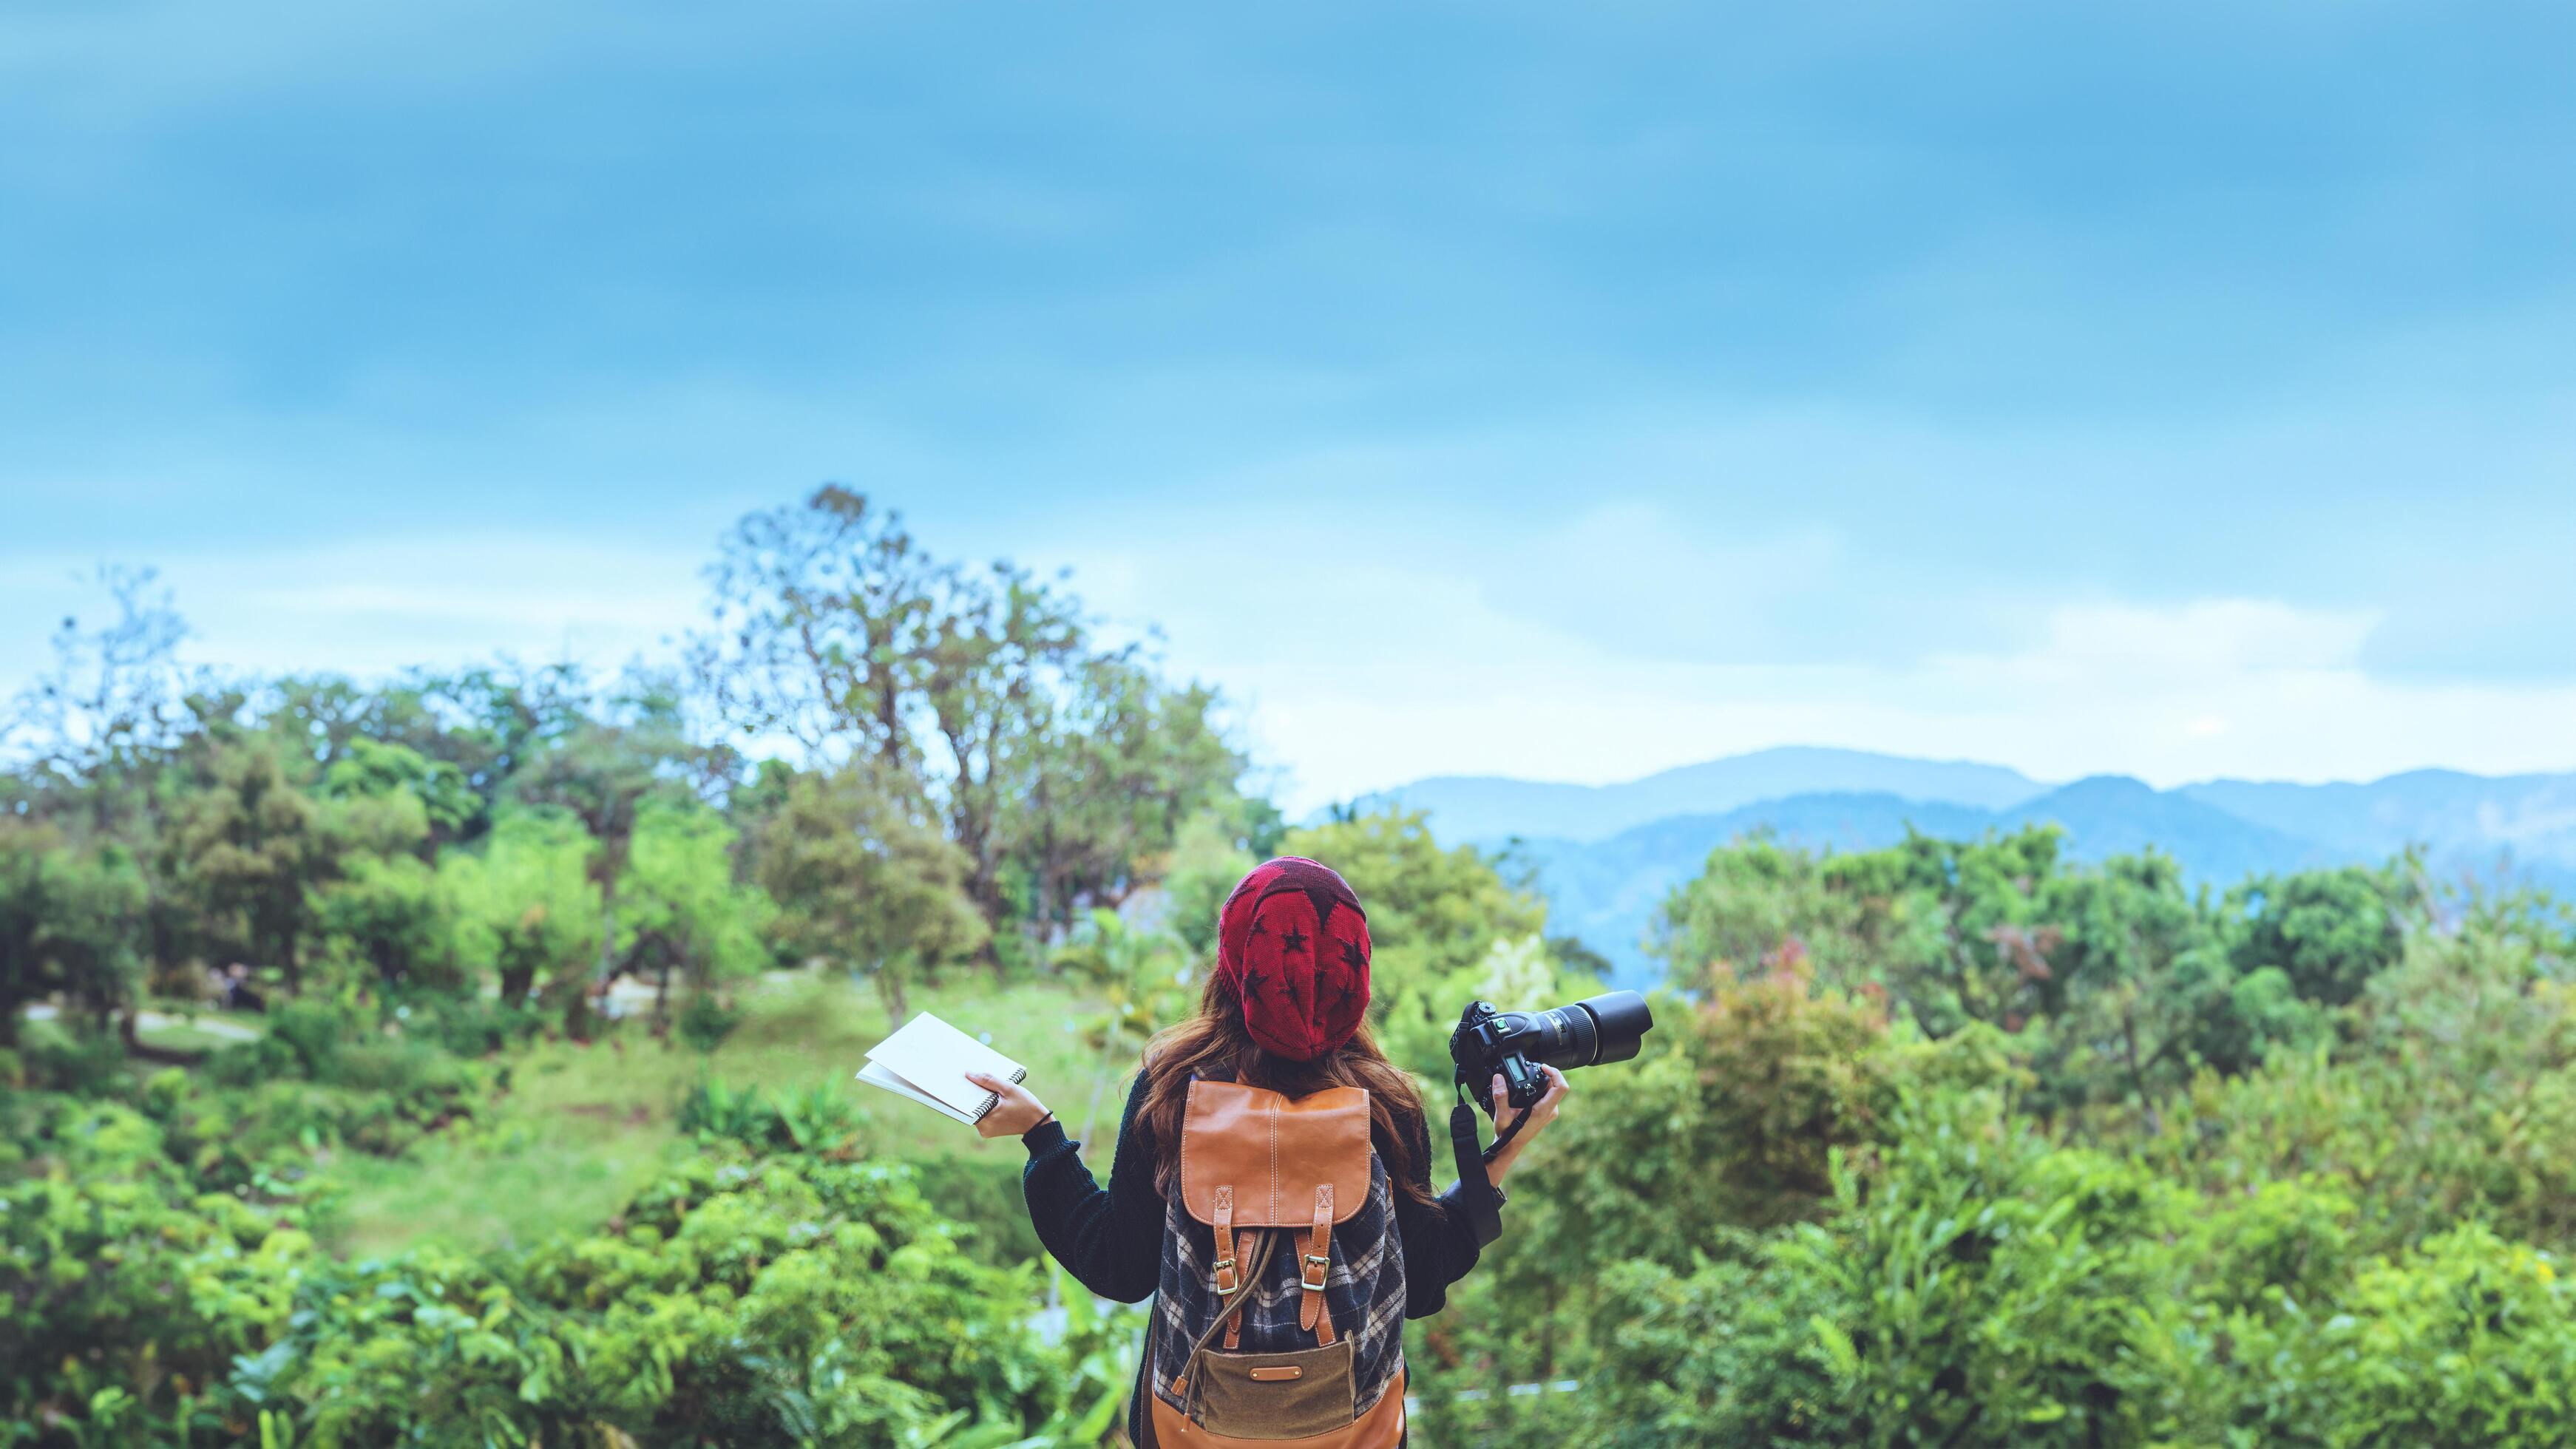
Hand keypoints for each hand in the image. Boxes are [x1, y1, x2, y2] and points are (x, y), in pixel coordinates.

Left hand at [966, 1071, 1052, 1138]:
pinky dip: (985, 1104)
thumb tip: (969, 1074)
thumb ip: (989, 1080)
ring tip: (982, 1083)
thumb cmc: (1026, 1106)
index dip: (965, 1088)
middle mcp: (982, 1128)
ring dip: (979, 1097)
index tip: (961, 1077)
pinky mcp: (989, 1129)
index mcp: (986, 1119)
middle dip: (973, 1091)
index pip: (967, 1102)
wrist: (1038, 1123)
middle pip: (971, 1106)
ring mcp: (985, 1130)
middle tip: (971, 1075)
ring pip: (976, 1109)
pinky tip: (990, 1093)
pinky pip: (982, 1113)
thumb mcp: (1009, 1089)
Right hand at [1487, 1065, 1568, 1186]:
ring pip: (1553, 1091)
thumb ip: (1500, 1096)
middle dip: (1547, 1075)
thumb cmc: (1508, 1134)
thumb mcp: (1501, 1115)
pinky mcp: (1546, 1113)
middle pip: (1557, 1086)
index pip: (1561, 1087)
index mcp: (1544, 1110)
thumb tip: (1499, 1078)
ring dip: (1544, 1082)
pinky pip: (1549, 1096)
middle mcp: (1550, 1111)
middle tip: (1533, 1069)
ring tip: (1531, 1077)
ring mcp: (1550, 1113)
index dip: (1555, 1073)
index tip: (1542, 1067)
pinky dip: (1542, 1089)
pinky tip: (1530, 1088)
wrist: (1510, 1146)